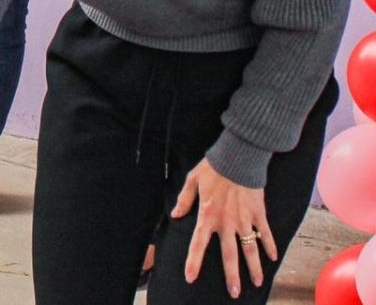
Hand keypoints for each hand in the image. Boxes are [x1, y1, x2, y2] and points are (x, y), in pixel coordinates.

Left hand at [171, 159, 277, 298]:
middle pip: (229, 255)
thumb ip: (184, 200)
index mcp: (207, 216)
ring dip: (254, 267)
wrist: (239, 157)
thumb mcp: (192, 181)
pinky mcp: (259, 213)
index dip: (194, 261)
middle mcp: (226, 222)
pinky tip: (272, 258)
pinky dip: (270, 246)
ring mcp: (245, 219)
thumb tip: (176, 215)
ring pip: (250, 249)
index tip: (190, 277)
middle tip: (234, 292)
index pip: (198, 244)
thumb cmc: (213, 168)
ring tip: (257, 283)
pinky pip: (265, 233)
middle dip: (232, 276)